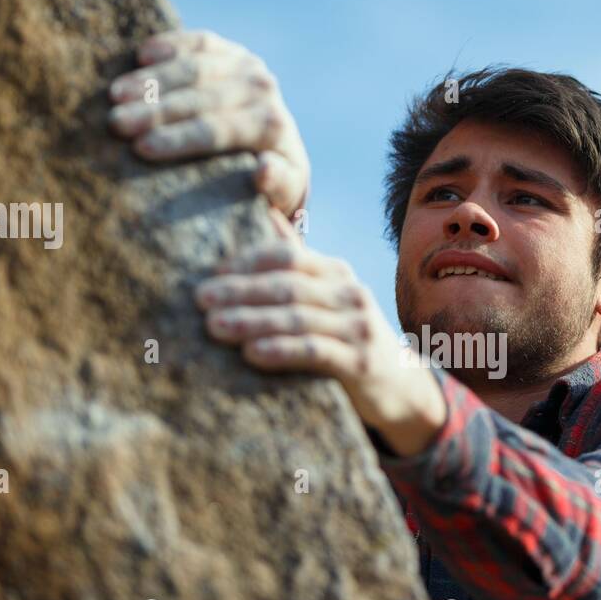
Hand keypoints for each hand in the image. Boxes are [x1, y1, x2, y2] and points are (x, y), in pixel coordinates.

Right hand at [107, 29, 309, 216]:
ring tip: (115, 95)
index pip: (217, 130)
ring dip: (152, 80)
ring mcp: (247, 66)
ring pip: (196, 68)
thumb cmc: (272, 181)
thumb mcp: (283, 192)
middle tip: (115, 123)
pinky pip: (199, 42)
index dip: (178, 138)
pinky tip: (139, 55)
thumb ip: (278, 184)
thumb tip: (264, 170)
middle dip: (155, 111)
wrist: (280, 148)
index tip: (140, 148)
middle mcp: (263, 90)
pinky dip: (169, 45)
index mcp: (271, 126)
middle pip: (201, 98)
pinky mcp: (231, 50)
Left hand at [194, 211, 447, 455]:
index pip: (289, 256)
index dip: (249, 261)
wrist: (400, 386)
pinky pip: (315, 352)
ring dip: (252, 321)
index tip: (213, 273)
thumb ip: (299, 261)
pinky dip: (282, 350)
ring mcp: (358, 328)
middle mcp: (351, 294)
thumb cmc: (350, 338)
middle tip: (200, 299)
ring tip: (215, 326)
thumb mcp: (329, 297)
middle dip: (240, 291)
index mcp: (337, 273)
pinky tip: (252, 353)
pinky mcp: (360, 363)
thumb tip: (267, 213)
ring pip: (297, 318)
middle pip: (288, 286)